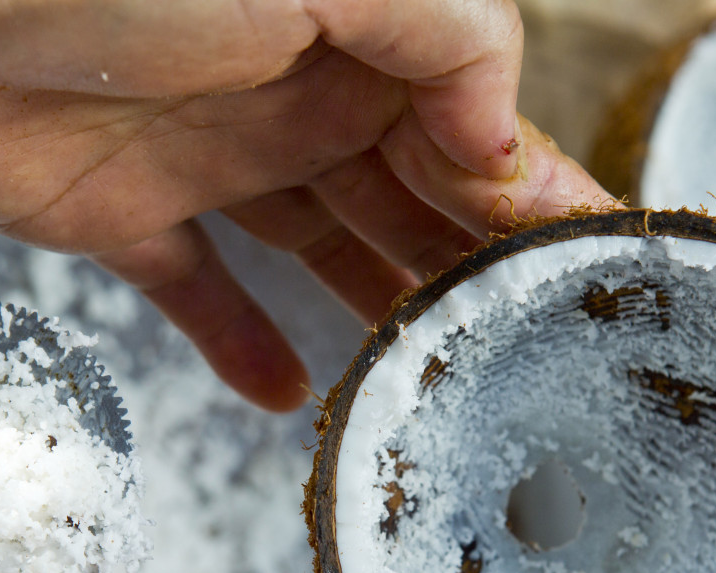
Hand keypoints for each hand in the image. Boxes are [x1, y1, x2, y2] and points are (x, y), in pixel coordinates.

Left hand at [0, 1, 612, 410]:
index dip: (537, 199)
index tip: (593, 272)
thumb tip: (506, 142)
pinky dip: (239, 342)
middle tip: (525, 357)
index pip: (475, 131)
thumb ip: (445, 36)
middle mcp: (293, 97)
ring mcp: (209, 160)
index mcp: (358, 38)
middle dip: (466, 271)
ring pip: (320, 251)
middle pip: (406, 202)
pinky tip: (287, 394)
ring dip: (376, 313)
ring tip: (428, 390)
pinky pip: (197, 288)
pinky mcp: (122, 216)